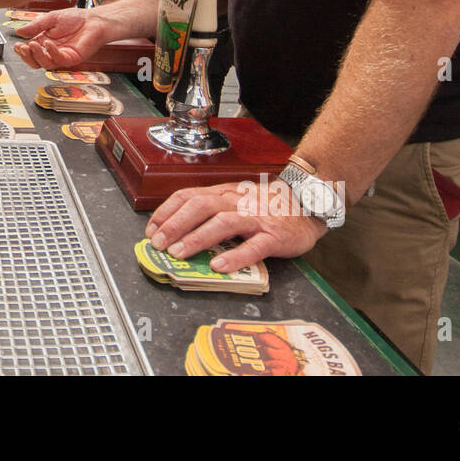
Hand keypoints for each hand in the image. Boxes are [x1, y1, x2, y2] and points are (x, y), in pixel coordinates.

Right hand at [13, 7, 110, 67]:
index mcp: (45, 41)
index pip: (30, 51)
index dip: (22, 50)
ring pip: (45, 64)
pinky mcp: (72, 58)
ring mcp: (61, 56)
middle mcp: (52, 51)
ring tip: (33, 44)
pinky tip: (48, 43)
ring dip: (37, 55)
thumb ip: (35, 26)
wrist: (93, 19)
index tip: (17, 45)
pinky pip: (59, 60)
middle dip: (26, 56)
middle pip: (35, 61)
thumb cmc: (76, 19)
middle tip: (22, 47)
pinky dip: (51, 52)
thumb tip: (19, 31)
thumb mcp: (51, 18)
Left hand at [145, 181, 328, 272]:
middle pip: (201, 206)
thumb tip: (178, 227)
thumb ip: (212, 210)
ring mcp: (256, 218)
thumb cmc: (268, 206)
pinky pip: (253, 246)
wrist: (309, 204)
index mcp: (224, 193)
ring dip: (197, 238)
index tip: (151, 229)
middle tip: (159, 244)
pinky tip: (219, 267)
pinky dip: (235, 257)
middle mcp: (237, 202)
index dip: (167, 212)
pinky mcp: (274, 236)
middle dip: (175, 224)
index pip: (189, 196)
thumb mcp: (236, 200)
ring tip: (180, 254)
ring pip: (223, 223)